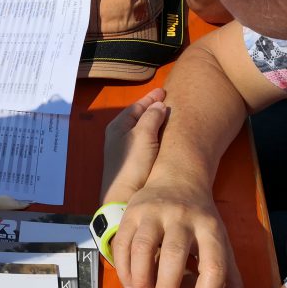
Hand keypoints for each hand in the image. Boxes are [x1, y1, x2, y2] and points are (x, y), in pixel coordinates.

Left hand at [100, 88, 166, 202]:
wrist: (125, 196)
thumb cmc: (133, 163)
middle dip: (152, 109)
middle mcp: (119, 136)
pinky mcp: (133, 163)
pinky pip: (146, 142)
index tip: (163, 91)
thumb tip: (158, 105)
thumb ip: (151, 117)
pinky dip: (155, 135)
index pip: (136, 107)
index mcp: (118, 126)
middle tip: (167, 101)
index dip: (150, 98)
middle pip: (138, 117)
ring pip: (143, 130)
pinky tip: (164, 137)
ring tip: (168, 116)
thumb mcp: (143, 135)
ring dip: (155, 122)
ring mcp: (126, 150)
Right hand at [111, 173, 244, 287]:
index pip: (212, 264)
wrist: (179, 177)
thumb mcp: (221, 241)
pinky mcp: (132, 211)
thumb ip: (229, 275)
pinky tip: (130, 285)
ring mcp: (154, 212)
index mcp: (210, 228)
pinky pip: (123, 241)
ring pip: (143, 246)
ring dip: (140, 276)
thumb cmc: (203, 219)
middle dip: (167, 287)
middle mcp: (182, 217)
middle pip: (174, 254)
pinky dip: (124, 266)